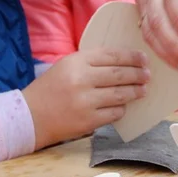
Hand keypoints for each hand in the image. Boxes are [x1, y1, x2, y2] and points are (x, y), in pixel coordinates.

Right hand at [24, 48, 149, 149]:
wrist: (30, 116)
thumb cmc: (50, 89)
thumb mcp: (66, 66)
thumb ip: (90, 63)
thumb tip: (122, 63)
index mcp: (76, 62)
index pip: (112, 55)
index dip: (131, 57)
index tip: (143, 59)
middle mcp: (81, 79)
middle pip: (120, 74)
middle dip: (138, 74)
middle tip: (147, 75)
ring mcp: (85, 101)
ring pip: (120, 94)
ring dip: (135, 92)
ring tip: (142, 90)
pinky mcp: (88, 120)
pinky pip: (114, 113)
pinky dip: (121, 109)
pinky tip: (123, 106)